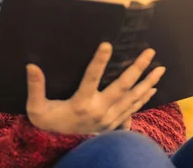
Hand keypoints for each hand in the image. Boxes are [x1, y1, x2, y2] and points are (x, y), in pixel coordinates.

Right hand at [25, 42, 164, 134]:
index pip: (91, 78)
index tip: (107, 44)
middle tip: (150, 52)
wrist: (59, 148)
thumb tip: (32, 66)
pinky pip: (133, 109)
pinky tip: (152, 88)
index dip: (99, 61)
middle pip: (122, 86)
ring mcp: (110, 118)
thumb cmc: (49, 124)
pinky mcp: (114, 124)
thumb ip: (35, 88)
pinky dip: (143, 98)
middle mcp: (99, 110)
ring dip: (147, 82)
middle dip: (138, 68)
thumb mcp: (37, 109)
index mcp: (80, 103)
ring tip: (160, 69)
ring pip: (133, 98)